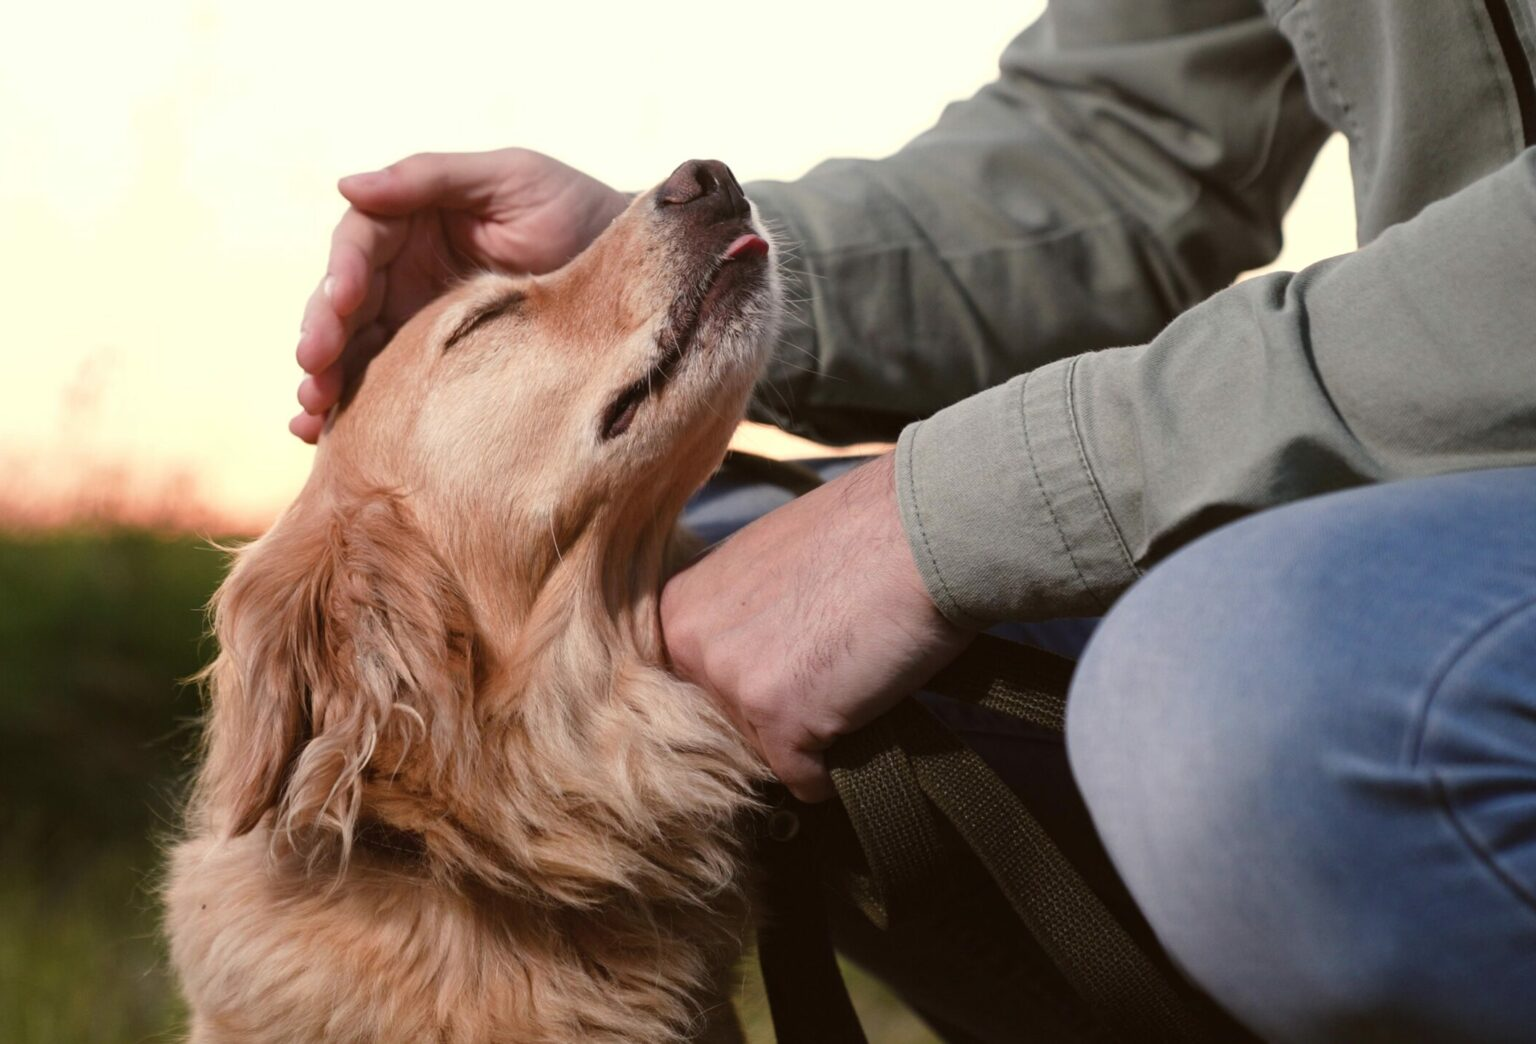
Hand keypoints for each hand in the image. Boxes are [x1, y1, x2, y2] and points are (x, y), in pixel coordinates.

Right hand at [291, 149, 628, 441]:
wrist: (640, 271)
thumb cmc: (576, 210)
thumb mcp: (511, 180)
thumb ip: (431, 178)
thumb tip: (345, 184)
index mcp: (413, 223)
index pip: (359, 247)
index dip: (340, 274)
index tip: (338, 304)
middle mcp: (406, 274)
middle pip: (344, 305)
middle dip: (322, 337)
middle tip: (312, 369)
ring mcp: (418, 324)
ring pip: (355, 353)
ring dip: (326, 382)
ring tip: (310, 416)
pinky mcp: (438, 370)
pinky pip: (386, 390)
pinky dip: (355, 413)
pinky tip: (324, 438)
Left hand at [661, 454, 975, 800]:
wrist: (926, 530)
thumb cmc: (865, 535)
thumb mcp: (768, 565)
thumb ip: (740, 618)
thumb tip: (750, 667)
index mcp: (680, 605)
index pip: (701, 685)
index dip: (757, 680)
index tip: (796, 659)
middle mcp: (690, 644)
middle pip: (729, 724)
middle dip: (781, 711)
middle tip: (832, 663)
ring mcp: (731, 682)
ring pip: (767, 754)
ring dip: (813, 732)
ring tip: (853, 672)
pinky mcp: (779, 718)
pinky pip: (806, 781)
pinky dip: (842, 765)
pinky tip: (865, 704)